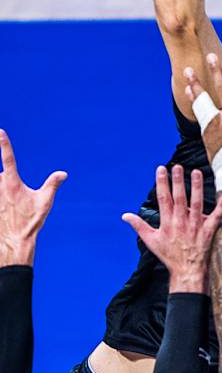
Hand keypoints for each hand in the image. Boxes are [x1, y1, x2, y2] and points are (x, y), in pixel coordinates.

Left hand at [0, 131, 66, 266]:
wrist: (14, 241)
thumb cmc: (31, 222)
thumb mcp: (45, 202)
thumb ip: (53, 185)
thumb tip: (63, 174)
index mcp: (12, 183)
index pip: (9, 158)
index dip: (4, 144)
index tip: (0, 131)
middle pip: (1, 176)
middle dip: (6, 183)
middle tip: (16, 202)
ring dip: (4, 192)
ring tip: (11, 207)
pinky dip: (2, 199)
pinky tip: (7, 208)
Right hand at [122, 165, 221, 292]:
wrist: (187, 271)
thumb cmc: (169, 256)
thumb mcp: (151, 241)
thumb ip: (139, 226)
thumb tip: (125, 215)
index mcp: (167, 223)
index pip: (164, 199)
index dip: (162, 183)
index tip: (161, 169)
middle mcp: (181, 222)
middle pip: (180, 198)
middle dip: (178, 181)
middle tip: (177, 167)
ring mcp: (196, 226)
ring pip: (197, 203)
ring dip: (197, 187)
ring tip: (196, 173)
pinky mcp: (209, 231)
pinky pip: (217, 216)